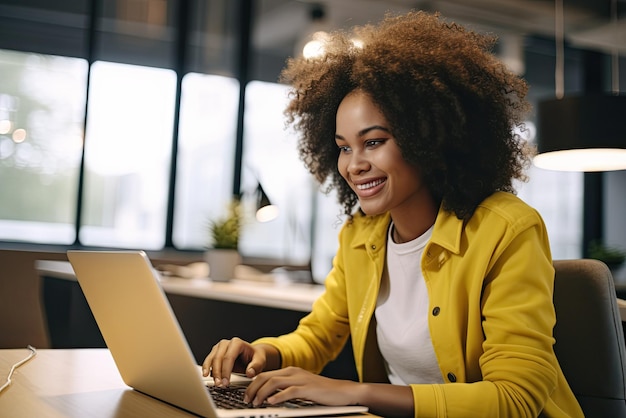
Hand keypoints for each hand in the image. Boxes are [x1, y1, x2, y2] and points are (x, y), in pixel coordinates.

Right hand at [202, 337, 267, 386]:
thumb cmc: (255, 357)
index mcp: (237, 343)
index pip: (228, 357)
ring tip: (214, 382)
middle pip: (218, 358)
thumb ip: (256, 366)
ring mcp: (219, 348)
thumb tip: (250, 372)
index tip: (226, 382)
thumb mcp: (260, 361)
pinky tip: (206, 375)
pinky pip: (208, 360)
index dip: (226, 370)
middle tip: (220, 384)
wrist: (252, 355)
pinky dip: (206, 368)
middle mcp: (226, 343)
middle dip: (218, 373)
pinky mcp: (215, 353)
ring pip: (211, 359)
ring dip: (211, 371)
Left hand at [244, 366, 360, 406]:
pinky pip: (289, 391)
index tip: (245, 395)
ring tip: (255, 403)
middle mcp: (293, 372)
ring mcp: (300, 379)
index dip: (252, 384)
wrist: (343, 391)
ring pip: (273, 382)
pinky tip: (271, 403)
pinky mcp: (308, 388)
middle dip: (252, 389)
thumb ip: (286, 389)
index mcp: (290, 371)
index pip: (265, 374)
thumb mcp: (300, 388)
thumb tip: (268, 397)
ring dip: (261, 393)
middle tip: (246, 401)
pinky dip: (278, 397)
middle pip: (265, 376)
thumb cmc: (322, 392)